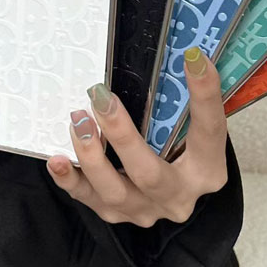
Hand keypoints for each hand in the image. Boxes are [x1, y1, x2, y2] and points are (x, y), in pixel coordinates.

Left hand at [47, 47, 227, 226]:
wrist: (169, 194)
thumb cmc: (181, 152)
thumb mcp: (191, 130)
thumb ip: (183, 103)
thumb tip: (181, 53)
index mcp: (207, 170)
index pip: (210, 131)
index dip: (204, 95)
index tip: (193, 57)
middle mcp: (178, 195)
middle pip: (149, 173)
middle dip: (121, 135)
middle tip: (101, 98)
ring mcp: (145, 209)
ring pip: (115, 191)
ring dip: (91, 155)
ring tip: (77, 120)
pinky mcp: (115, 213)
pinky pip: (88, 198)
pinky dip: (69, 179)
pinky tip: (56, 160)